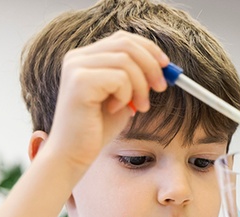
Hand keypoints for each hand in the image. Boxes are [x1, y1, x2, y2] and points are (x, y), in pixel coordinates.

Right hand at [45, 31, 168, 170]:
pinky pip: (119, 78)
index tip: (166, 67)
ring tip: (138, 107)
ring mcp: (76, 67)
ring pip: (126, 61)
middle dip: (151, 66)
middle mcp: (77, 57)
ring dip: (141, 87)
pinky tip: (116, 110)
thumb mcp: (121, 98)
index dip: (148, 49)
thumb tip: (162, 66)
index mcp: (85, 58)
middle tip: (161, 88)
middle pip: (126, 44)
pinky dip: (126, 95)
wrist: (73, 155)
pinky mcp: (80, 81)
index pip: (123, 39)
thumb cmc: (97, 129)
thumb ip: (135, 79)